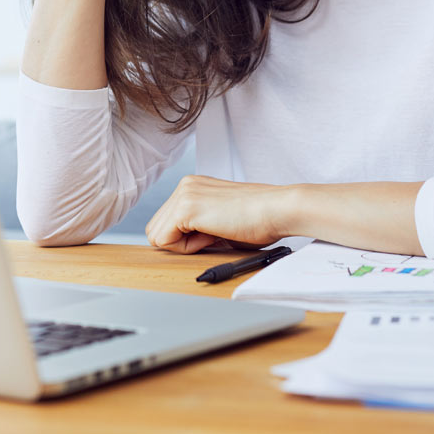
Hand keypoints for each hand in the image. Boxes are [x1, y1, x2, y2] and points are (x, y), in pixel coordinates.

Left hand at [144, 175, 294, 253]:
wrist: (278, 210)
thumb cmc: (259, 219)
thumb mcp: (220, 219)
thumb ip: (198, 226)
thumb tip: (180, 244)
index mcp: (193, 186)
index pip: (166, 221)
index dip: (186, 238)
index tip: (212, 233)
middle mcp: (185, 185)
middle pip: (156, 228)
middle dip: (180, 241)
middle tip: (212, 237)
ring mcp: (184, 194)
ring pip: (157, 235)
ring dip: (184, 245)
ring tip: (214, 235)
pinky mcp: (186, 208)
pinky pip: (165, 241)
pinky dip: (187, 248)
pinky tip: (212, 236)